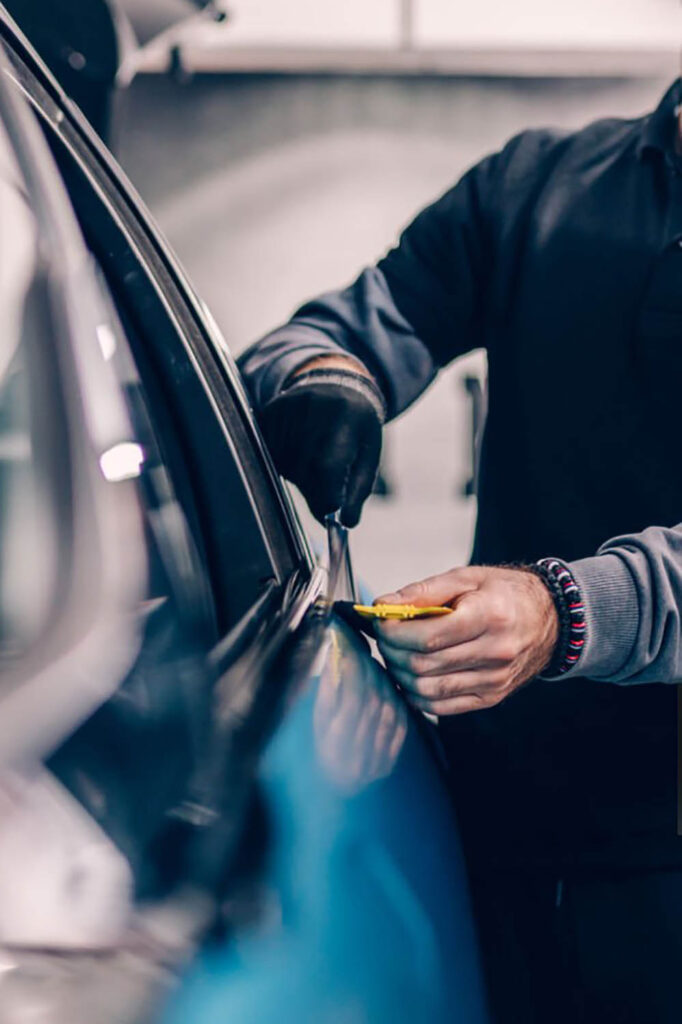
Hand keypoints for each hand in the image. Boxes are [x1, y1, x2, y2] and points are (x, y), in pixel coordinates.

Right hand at [259, 357, 381, 526]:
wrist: (337, 383)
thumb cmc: (357, 426)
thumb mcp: (368, 453)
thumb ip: (359, 489)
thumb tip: (346, 523)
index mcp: (347, 417)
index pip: (328, 465)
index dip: (327, 495)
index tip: (331, 512)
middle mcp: (315, 408)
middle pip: (304, 469)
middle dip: (315, 490)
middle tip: (326, 495)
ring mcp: (290, 407)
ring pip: (286, 464)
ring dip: (299, 477)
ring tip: (316, 462)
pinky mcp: (272, 410)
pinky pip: (271, 452)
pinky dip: (285, 462)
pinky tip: (300, 451)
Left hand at [374, 566, 558, 714]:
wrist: (550, 619)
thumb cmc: (505, 593)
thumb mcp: (467, 577)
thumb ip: (424, 591)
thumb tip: (384, 604)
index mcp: (490, 616)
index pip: (428, 636)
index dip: (394, 631)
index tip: (381, 620)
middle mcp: (495, 652)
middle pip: (424, 664)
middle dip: (392, 650)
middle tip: (385, 635)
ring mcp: (494, 680)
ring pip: (429, 689)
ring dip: (401, 673)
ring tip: (396, 653)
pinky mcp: (491, 697)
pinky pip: (442, 706)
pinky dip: (417, 694)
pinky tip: (411, 675)